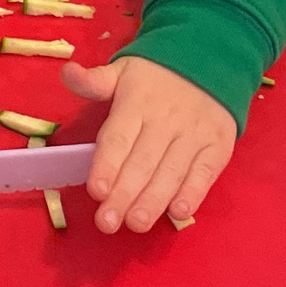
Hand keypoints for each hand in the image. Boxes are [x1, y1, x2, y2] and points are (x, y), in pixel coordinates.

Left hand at [63, 56, 235, 233]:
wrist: (212, 63)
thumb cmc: (155, 78)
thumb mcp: (121, 71)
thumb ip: (93, 81)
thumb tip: (68, 72)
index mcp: (136, 103)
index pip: (119, 139)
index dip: (107, 166)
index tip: (96, 191)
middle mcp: (166, 120)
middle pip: (142, 162)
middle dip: (124, 195)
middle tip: (108, 223)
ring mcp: (194, 134)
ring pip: (171, 172)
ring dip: (153, 201)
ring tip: (136, 224)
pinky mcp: (217, 146)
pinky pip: (204, 172)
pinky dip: (193, 193)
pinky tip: (178, 212)